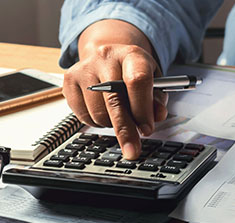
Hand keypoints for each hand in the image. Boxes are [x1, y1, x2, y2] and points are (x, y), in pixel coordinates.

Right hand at [62, 20, 167, 158]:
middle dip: (126, 130)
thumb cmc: (134, 73)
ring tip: (120, 118)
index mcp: (132, 55)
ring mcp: (85, 68)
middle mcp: (106, 57)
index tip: (147, 130)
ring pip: (98, 111)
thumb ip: (157, 100)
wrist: (110, 57)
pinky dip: (96, 122)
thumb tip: (158, 116)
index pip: (137, 81)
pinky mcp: (69, 80)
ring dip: (111, 125)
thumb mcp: (154, 82)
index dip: (142, 109)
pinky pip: (83, 115)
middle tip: (133, 149)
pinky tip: (105, 113)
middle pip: (115, 100)